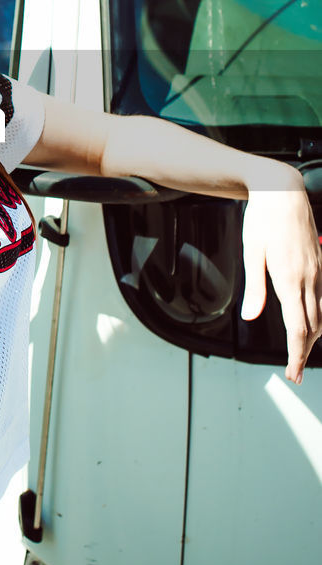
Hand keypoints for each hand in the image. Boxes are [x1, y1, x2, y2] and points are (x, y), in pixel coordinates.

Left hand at [240, 184, 321, 384]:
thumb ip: (254, 288)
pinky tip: (309, 324)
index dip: (296, 353)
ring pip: (320, 313)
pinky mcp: (318, 263)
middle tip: (294, 374)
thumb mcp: (251, 252)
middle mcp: (308, 277)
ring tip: (300, 354)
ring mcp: (317, 270)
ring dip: (312, 337)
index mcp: (290, 278)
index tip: (291, 372)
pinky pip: (321, 298)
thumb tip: (250, 317)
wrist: (283, 191)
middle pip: (312, 326)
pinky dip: (316, 317)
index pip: (298, 327)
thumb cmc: (263, 219)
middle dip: (303, 352)